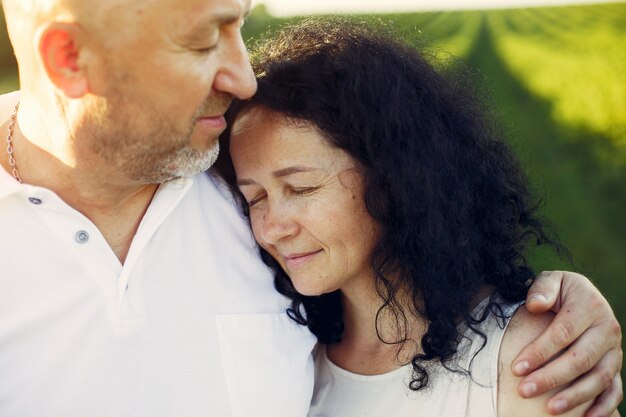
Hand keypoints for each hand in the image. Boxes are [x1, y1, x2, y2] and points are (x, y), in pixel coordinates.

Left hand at [513, 271, 622, 415]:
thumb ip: (542, 288)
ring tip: (549, 409)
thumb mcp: (551, 280)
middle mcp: (608, 329)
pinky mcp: (616, 365)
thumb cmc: (560, 291)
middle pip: (580, 359)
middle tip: (524, 390)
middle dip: (551, 378)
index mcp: (590, 306)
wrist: (583, 297)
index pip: (562, 333)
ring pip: (598, 378)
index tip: (516, 368)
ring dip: (575, 396)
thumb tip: (535, 305)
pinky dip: (603, 406)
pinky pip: (615, 389)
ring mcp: (615, 350)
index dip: (539, 352)